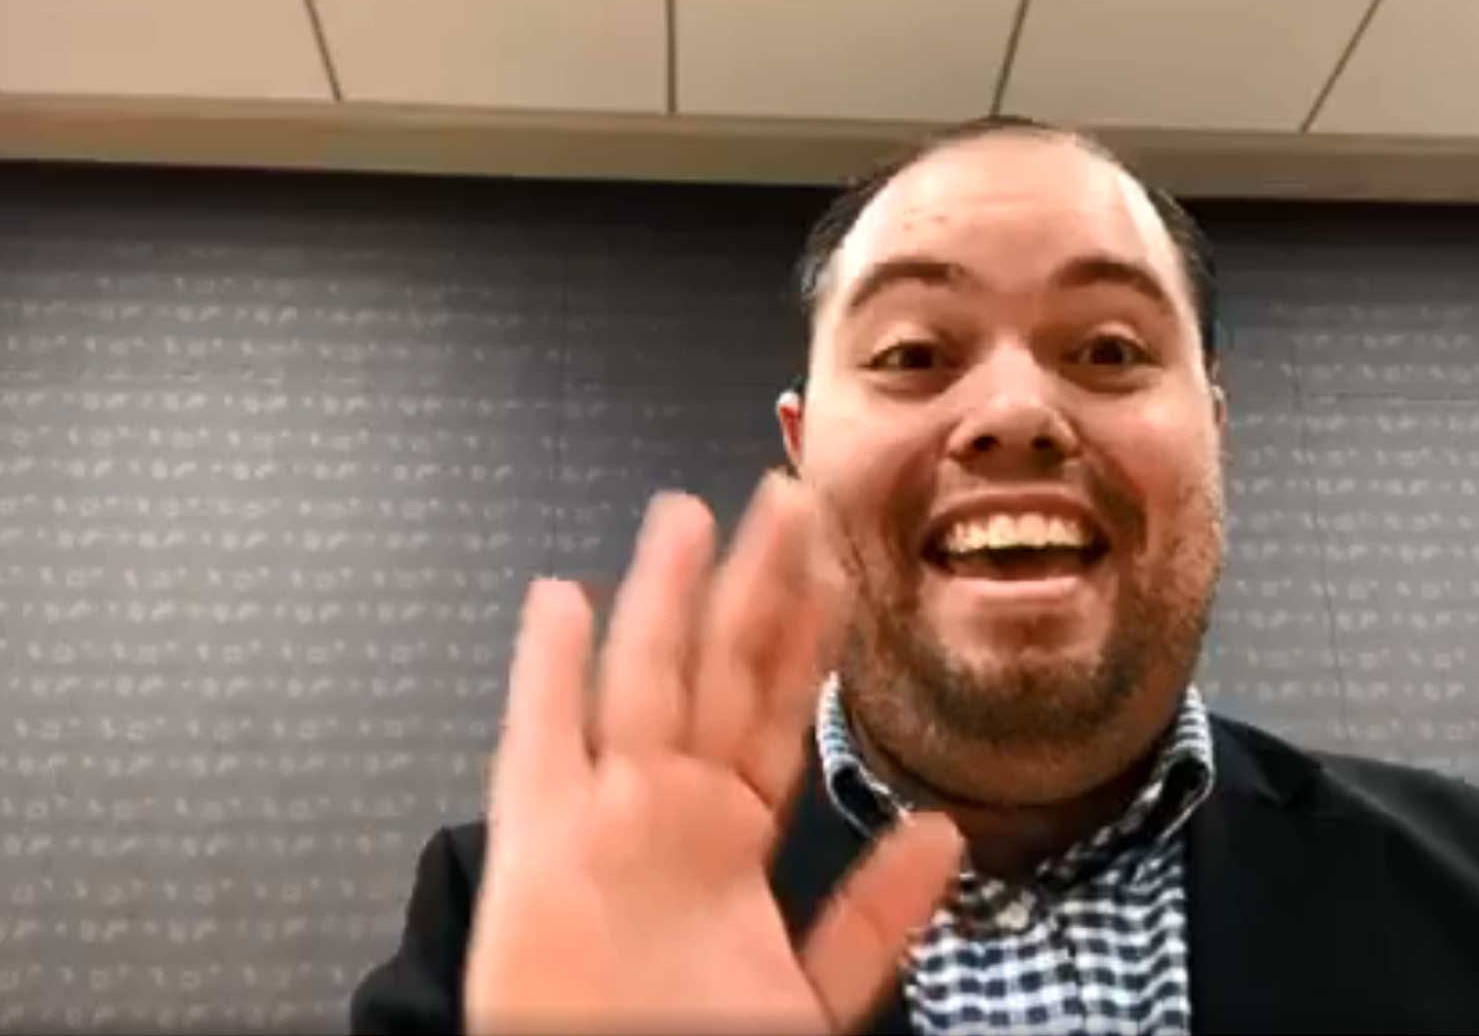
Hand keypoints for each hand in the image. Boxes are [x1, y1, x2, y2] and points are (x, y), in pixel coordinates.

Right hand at [465, 473, 964, 1034]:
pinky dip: (546, 669)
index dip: (808, 640)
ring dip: (664, 596)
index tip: (841, 566)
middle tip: (786, 492)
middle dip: (750, 583)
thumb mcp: (818, 997)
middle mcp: (672, 810)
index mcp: (734, 838)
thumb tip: (943, 832)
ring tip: (687, 512)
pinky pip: (540, 738)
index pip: (776, 713)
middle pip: (717, 673)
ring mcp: (603, 817)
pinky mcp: (535, 844)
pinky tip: (561, 598)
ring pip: (644, 682)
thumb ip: (875, 914)